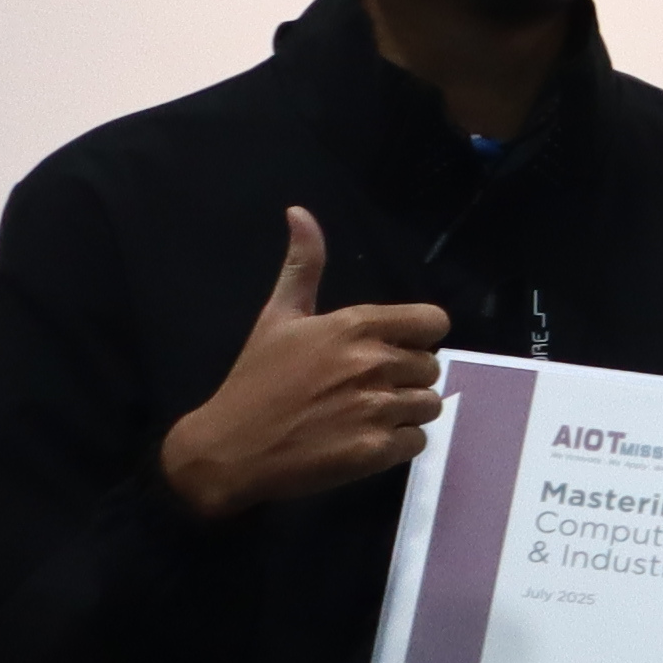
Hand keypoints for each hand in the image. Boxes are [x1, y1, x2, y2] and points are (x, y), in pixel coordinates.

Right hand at [159, 209, 455, 517]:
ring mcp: (376, 408)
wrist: (228, 448)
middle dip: (404, 377)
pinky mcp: (374, 450)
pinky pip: (417, 442)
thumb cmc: (256, 380)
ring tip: (363, 415)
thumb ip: (302, 265)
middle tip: (364, 388)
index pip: (435, 323)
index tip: (392, 349)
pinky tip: (362, 440)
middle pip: (431, 367)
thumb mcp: (277, 317)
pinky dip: (397, 444)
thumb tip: (299, 211)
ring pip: (428, 405)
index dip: (418, 337)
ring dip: (404, 412)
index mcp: (355, 326)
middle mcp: (373, 363)